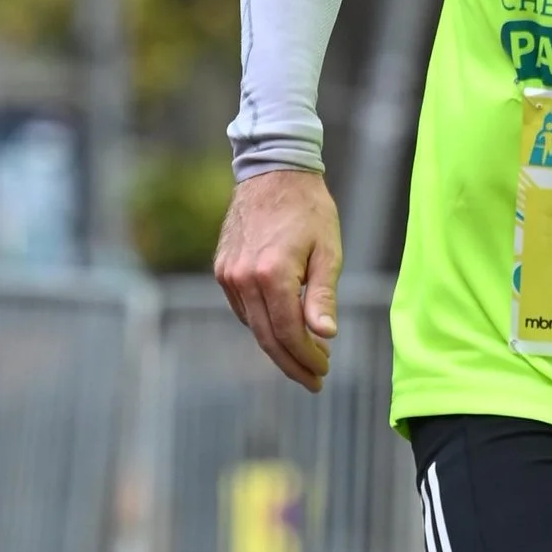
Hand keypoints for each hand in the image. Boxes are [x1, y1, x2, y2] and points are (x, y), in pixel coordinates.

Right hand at [215, 169, 341, 390]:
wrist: (273, 171)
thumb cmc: (309, 209)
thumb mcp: (328, 251)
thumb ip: (323, 295)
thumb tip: (325, 335)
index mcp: (272, 274)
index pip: (289, 332)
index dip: (307, 358)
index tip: (324, 371)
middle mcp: (243, 278)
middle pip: (268, 337)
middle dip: (292, 364)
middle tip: (315, 380)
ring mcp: (228, 274)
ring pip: (253, 326)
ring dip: (279, 347)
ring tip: (307, 356)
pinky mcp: (222, 269)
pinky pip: (243, 310)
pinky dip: (264, 325)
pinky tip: (285, 329)